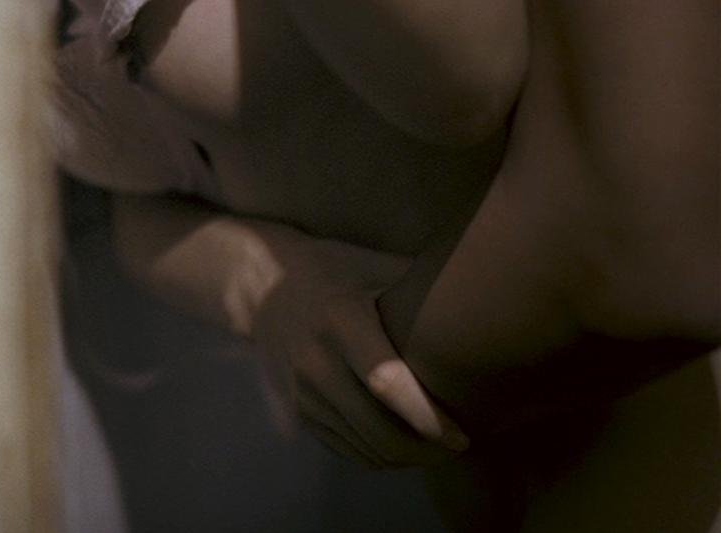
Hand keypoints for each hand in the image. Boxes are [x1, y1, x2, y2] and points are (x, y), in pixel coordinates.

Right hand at [250, 237, 468, 466]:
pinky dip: (378, 457)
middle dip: (423, 450)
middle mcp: (316, 360)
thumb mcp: (374, 267)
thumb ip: (419, 291)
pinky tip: (405, 445)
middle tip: (459, 446)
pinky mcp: (297, 411)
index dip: (427, 417)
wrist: (262, 288)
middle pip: (375, 428)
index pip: (386, 382)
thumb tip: (487, 298)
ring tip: (439, 448)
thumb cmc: (336, 271)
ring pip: (362, 447)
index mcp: (340, 319)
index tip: (462, 433)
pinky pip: (345, 449)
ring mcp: (302, 391)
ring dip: (404, 458)